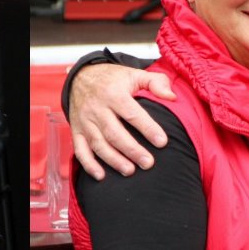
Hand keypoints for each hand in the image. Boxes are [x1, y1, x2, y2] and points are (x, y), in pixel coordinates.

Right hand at [69, 63, 176, 179]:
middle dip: (131, 150)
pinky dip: (89, 164)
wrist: (80, 76)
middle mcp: (97, 108)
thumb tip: (172, 97)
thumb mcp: (135, 73)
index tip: (162, 142)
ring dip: (113, 159)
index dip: (147, 128)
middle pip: (114, 132)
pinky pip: (80, 149)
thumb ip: (156, 82)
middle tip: (148, 163)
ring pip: (98, 143)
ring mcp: (85, 121)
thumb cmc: (114, 79)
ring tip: (130, 171)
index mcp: (114, 93)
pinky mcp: (76, 130)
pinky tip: (101, 176)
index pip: (132, 113)